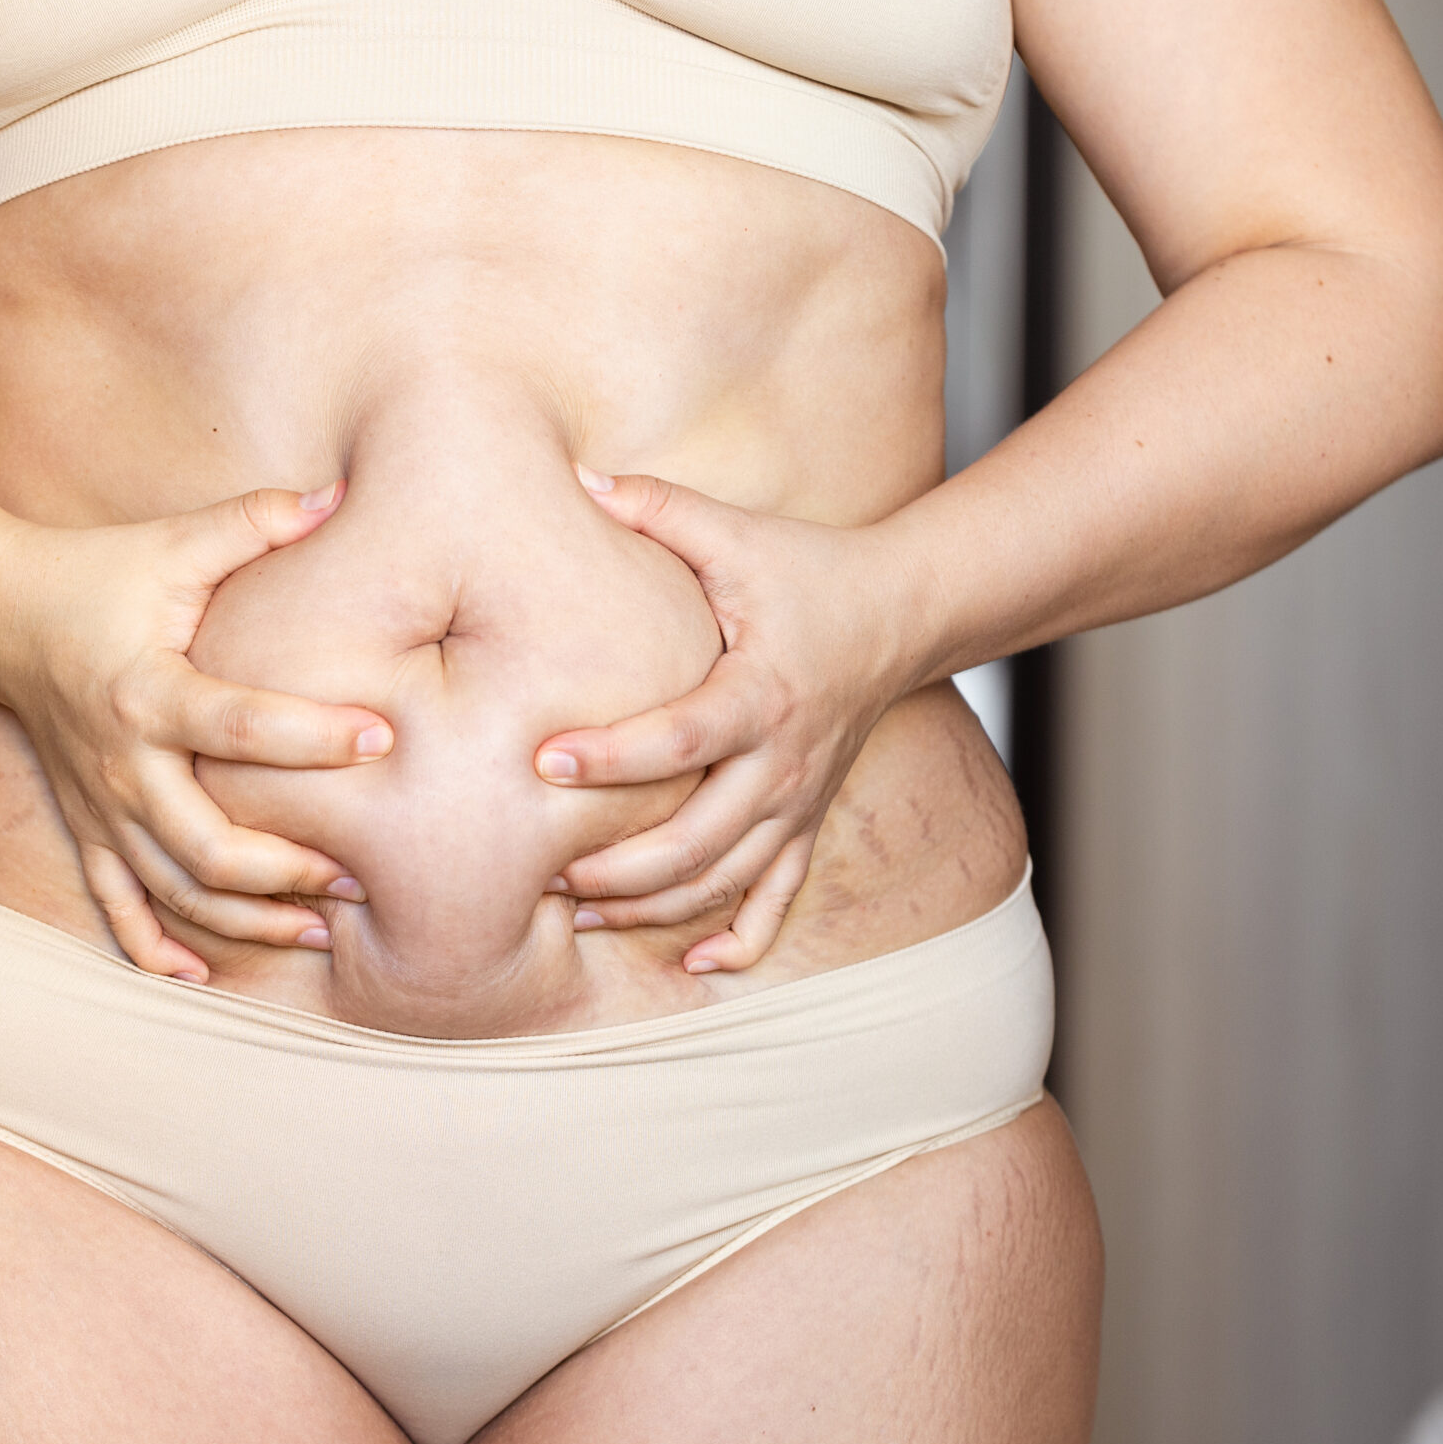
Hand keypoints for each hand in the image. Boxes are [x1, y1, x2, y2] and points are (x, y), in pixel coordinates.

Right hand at [0, 481, 392, 980]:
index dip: (312, 735)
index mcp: (147, 691)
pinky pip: (118, 906)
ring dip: (246, 920)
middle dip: (286, 870)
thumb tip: (339, 494)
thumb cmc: (100, 574)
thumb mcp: (172, 543)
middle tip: (362, 875)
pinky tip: (205, 977)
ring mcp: (100, 808)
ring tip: (323, 929)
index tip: (383, 739)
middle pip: (204, 845)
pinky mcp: (87, 829)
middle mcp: (122, 765)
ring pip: (173, 891)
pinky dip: (156, 949)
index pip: (237, 725)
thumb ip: (255, 521)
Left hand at [536, 466, 923, 973]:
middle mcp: (784, 759)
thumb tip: (578, 477)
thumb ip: (659, 509)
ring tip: (579, 914)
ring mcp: (799, 800)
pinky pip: (780, 896)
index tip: (541, 758)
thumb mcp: (736, 534)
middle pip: (701, 837)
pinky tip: (697, 966)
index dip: (612, 755)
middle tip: (547, 875)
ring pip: (728, 878)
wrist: (901, 614)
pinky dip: (744, 936)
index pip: (681, 736)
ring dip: (656, 907)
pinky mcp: (807, 820)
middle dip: (621, 867)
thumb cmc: (806, 571)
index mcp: (761, 690)